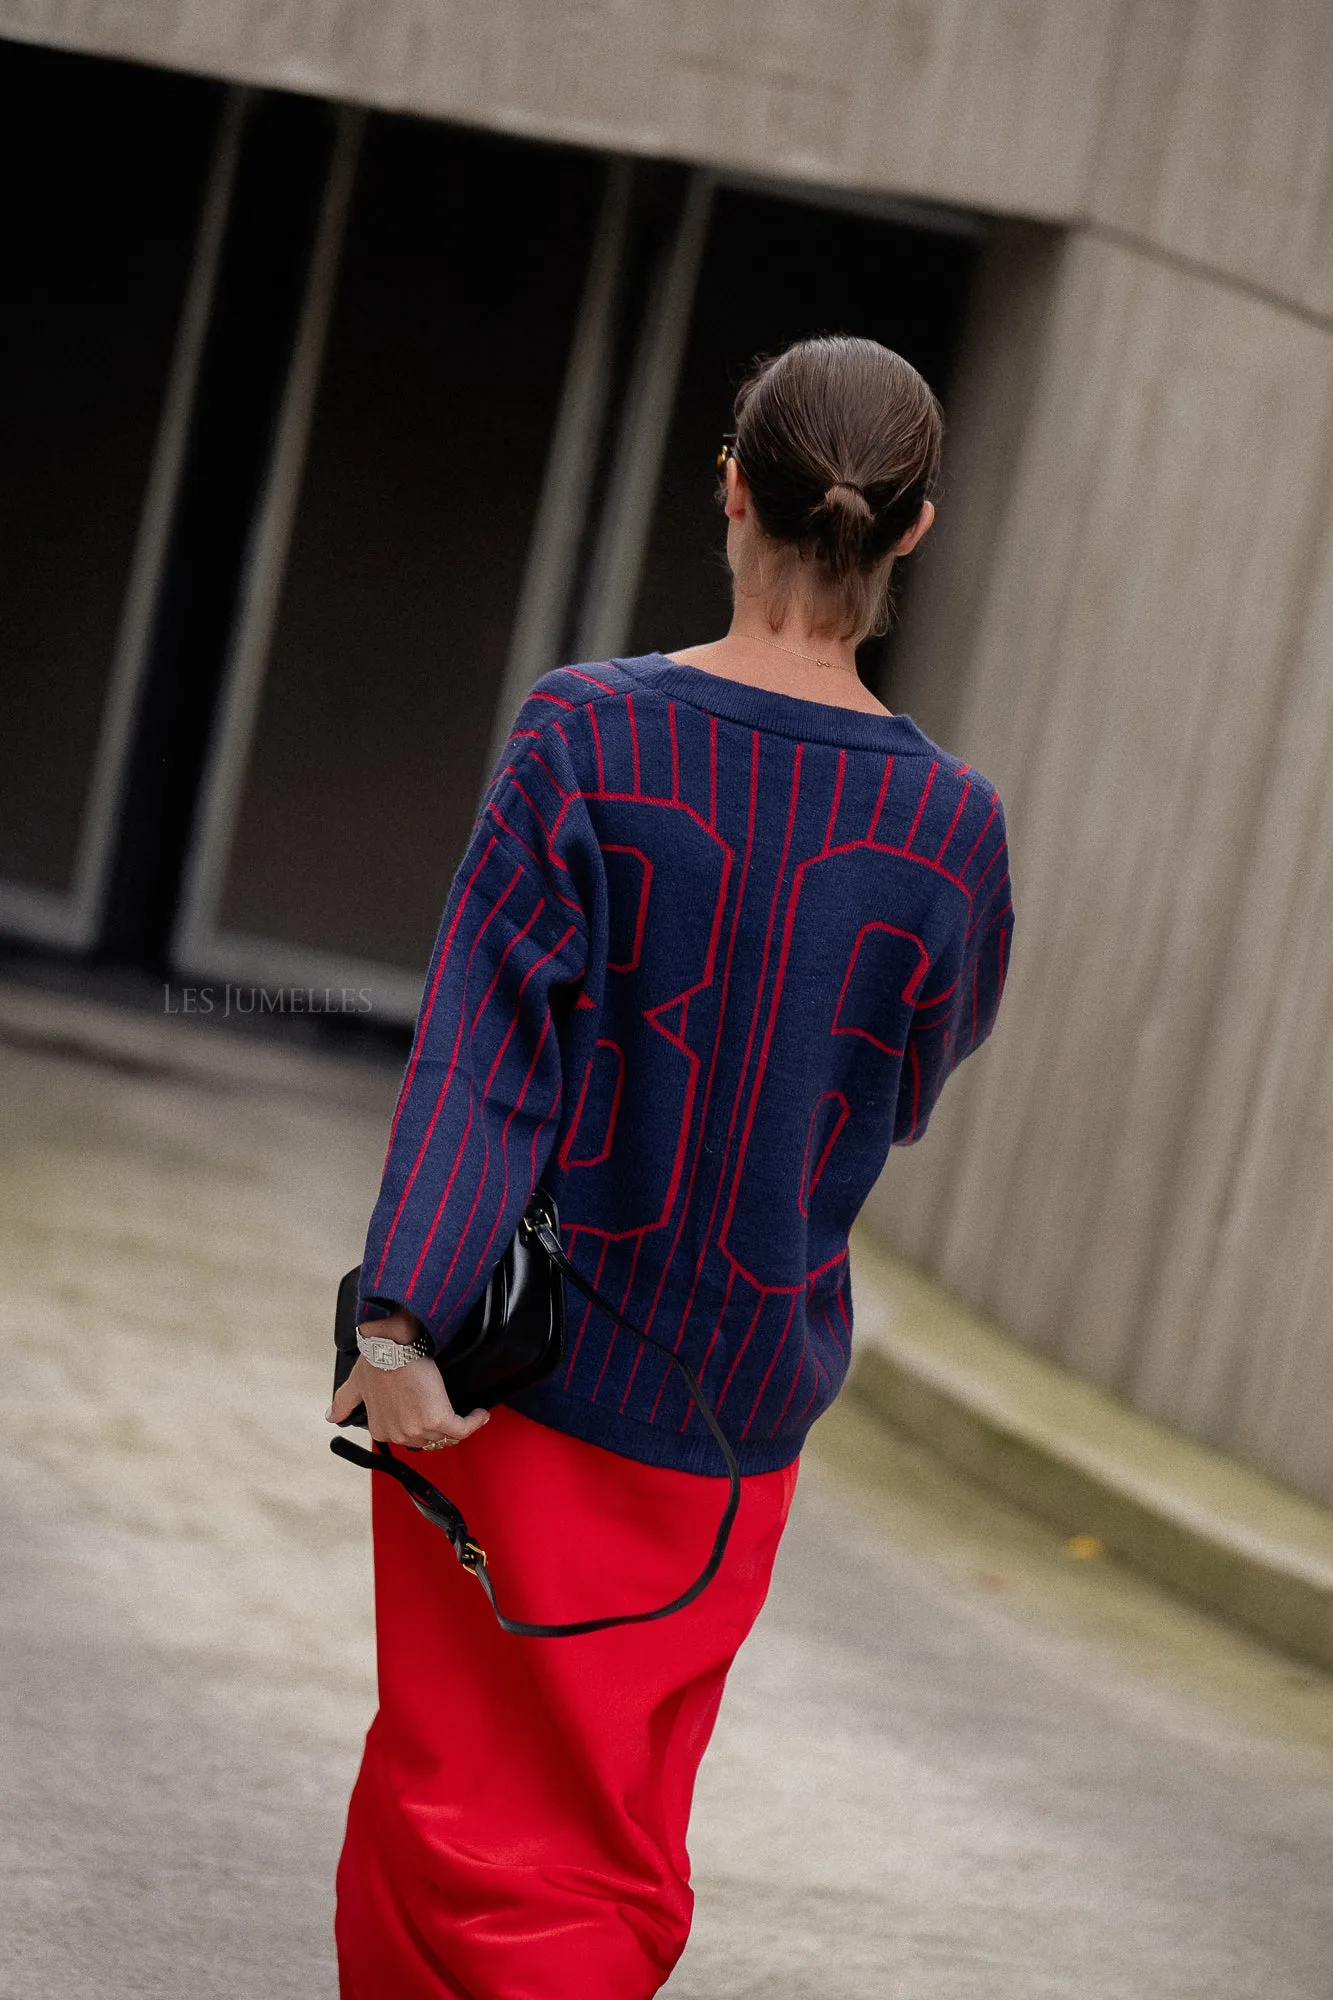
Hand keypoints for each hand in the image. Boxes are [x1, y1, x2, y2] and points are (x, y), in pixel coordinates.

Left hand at [326, 1347, 489, 1448]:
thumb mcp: (356, 1383)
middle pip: (431, 1440)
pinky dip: (475, 1422)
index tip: (435, 1414)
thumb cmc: (377, 1359)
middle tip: (454, 1412)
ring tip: (471, 1413)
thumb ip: (344, 1401)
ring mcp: (418, 1429)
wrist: (393, 1345)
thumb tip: (331, 1416)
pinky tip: (481, 1414)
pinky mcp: (438, 1418)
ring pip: (447, 1435)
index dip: (425, 1426)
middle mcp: (398, 1434)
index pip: (410, 1438)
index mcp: (381, 1429)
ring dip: (461, 1425)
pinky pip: (462, 1429)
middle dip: (443, 1428)